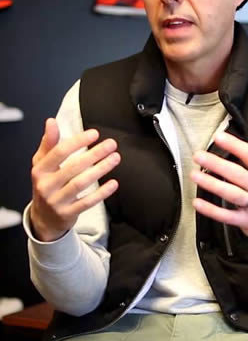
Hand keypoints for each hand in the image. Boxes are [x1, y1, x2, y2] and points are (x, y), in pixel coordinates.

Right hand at [30, 118, 120, 241]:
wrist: (43, 219)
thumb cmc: (47, 185)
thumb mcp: (42, 164)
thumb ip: (48, 143)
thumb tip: (51, 122)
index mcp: (40, 170)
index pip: (58, 152)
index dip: (77, 142)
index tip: (94, 134)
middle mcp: (46, 185)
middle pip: (72, 167)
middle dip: (94, 154)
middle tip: (111, 144)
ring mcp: (56, 201)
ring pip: (80, 184)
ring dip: (100, 169)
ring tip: (115, 158)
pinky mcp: (68, 213)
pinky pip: (87, 202)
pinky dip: (101, 193)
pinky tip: (113, 183)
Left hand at [190, 122, 247, 255]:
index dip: (235, 145)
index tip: (219, 137)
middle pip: (238, 174)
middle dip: (216, 163)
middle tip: (199, 156)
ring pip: (231, 194)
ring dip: (211, 184)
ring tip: (195, 175)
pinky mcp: (246, 221)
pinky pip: (226, 216)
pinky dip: (210, 210)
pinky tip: (198, 202)